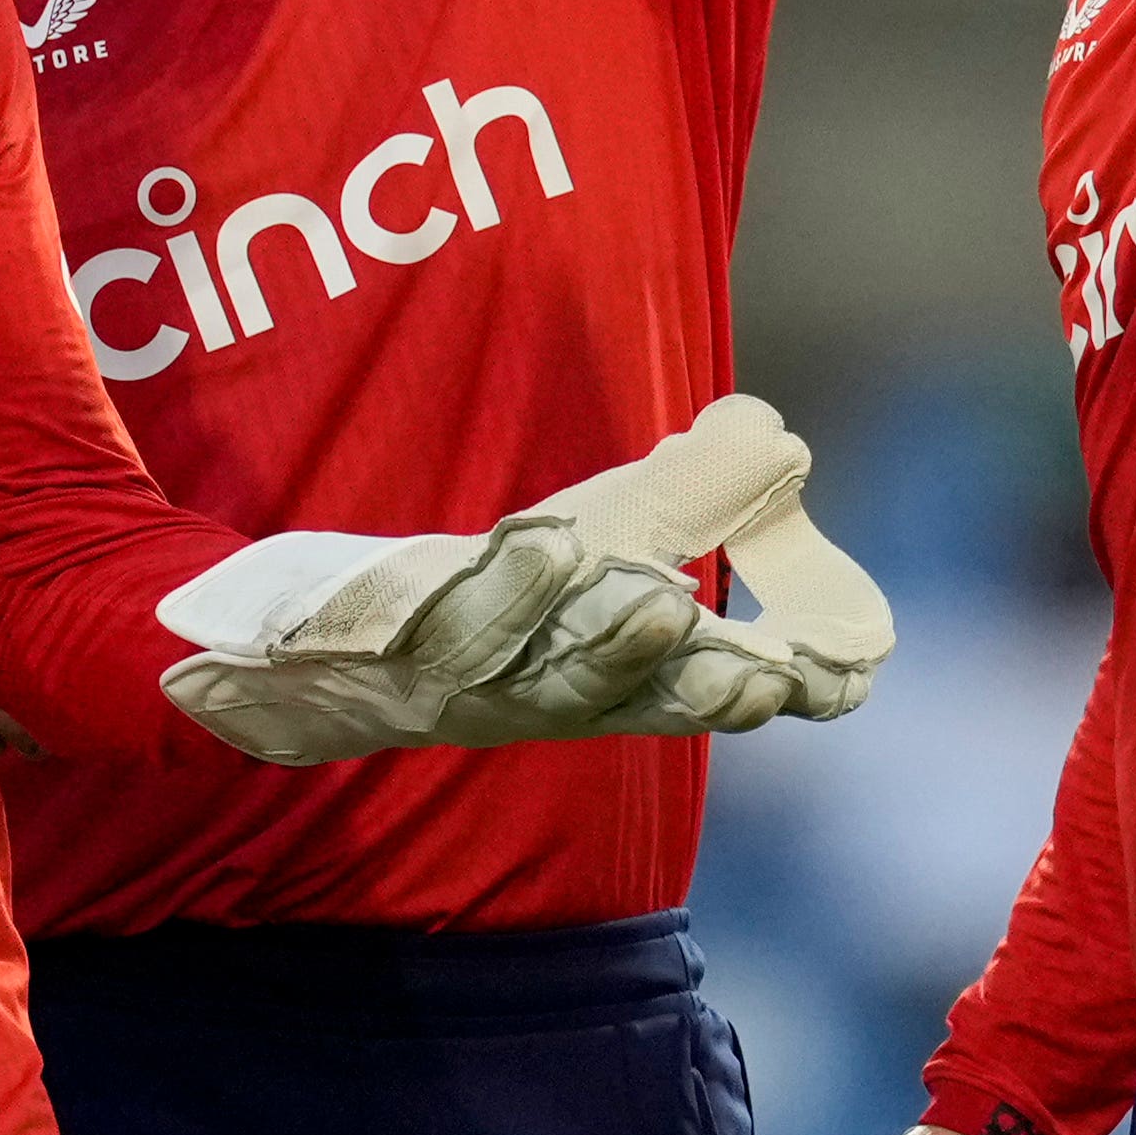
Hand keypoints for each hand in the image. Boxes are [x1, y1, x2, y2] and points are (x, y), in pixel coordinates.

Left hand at [160, 395, 828, 758]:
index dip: (776, 691)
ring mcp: (461, 684)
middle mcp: (542, 699)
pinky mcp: (385, 653)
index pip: (704, 696)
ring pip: (540, 672)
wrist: (299, 657)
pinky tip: (546, 540)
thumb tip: (775, 434)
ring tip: (656, 600)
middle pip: (631, 699)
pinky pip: (441, 624)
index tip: (837, 676)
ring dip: (603, 644)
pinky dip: (498, 589)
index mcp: (603, 682)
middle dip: (698, 690)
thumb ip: (683, 496)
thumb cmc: (468, 604)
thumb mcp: (586, 548)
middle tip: (765, 672)